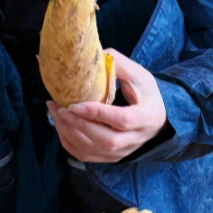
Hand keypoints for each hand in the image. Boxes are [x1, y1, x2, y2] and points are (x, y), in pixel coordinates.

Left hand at [47, 50, 167, 162]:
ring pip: (92, 151)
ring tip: (55, 112)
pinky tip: (60, 125)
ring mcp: (121, 152)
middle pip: (106, 140)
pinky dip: (68, 142)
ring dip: (69, 133)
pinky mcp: (110, 157)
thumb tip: (95, 55)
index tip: (75, 104)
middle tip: (61, 108)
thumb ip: (119, 65)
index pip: (122, 120)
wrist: (157, 118)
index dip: (97, 114)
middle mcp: (135, 139)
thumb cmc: (146, 94)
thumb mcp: (139, 75)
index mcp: (146, 117)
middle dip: (79, 125)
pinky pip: (85, 156)